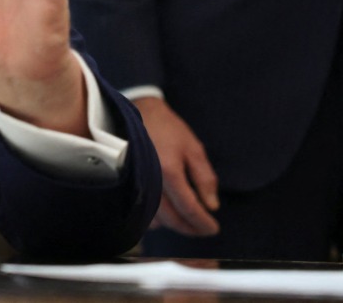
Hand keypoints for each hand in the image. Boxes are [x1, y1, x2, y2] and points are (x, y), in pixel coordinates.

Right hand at [133, 96, 219, 234]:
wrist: (139, 113)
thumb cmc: (168, 129)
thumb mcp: (194, 148)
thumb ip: (205, 178)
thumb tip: (212, 206)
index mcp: (169, 172)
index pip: (189, 208)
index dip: (203, 222)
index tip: (214, 229)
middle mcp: (151, 182)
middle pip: (172, 219)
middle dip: (191, 228)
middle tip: (203, 229)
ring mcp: (137, 185)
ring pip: (156, 219)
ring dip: (174, 225)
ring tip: (188, 222)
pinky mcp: (129, 185)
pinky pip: (142, 212)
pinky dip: (157, 219)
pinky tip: (167, 216)